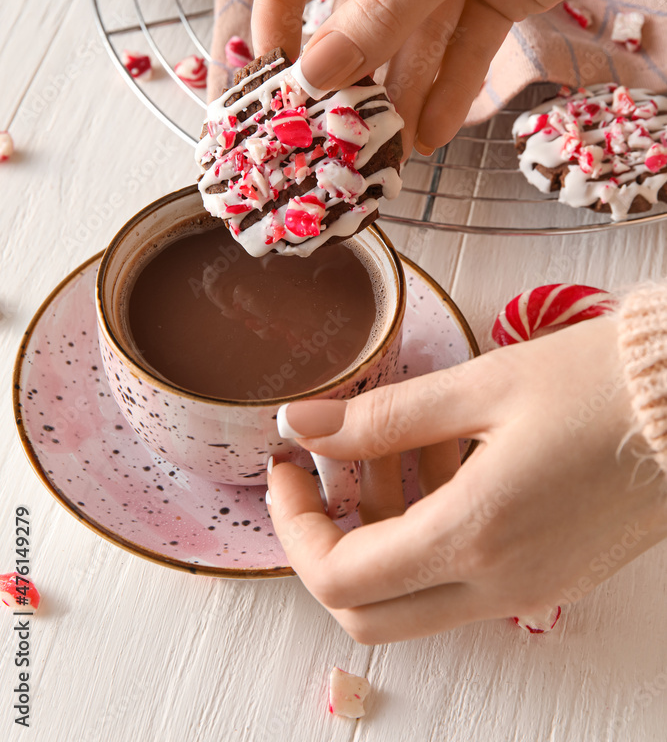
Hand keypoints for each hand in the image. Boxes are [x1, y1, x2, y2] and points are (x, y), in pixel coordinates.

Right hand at [252, 0, 661, 154]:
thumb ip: (384, 13)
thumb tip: (316, 76)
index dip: (279, 2)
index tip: (273, 63)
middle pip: (359, 1)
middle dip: (354, 65)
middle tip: (337, 124)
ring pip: (409, 33)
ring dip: (399, 89)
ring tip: (386, 145)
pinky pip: (457, 46)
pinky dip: (446, 87)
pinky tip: (430, 133)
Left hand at [265, 317, 666, 642]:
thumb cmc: (597, 385)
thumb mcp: (481, 385)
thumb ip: (382, 416)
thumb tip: (302, 424)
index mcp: (474, 535)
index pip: (340, 576)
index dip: (293, 524)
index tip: (286, 467)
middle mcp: (498, 583)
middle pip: (366, 613)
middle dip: (324, 543)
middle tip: (318, 472)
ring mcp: (527, 590)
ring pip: (412, 598)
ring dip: (379, 533)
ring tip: (390, 447)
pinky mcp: (549, 578)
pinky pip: (460, 581)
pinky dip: (427, 536)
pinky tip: (442, 462)